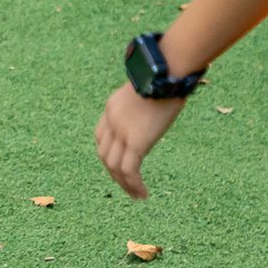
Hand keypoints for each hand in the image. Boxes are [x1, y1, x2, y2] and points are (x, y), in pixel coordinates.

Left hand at [94, 84, 186, 199]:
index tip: (117, 163)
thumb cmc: (166, 75)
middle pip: (104, 154)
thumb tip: (160, 104)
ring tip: (136, 195)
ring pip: (114, 167)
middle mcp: (111, 121)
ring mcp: (121, 132)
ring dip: (124, 184)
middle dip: (113, 172)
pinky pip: (129, 170)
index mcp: (112, 107)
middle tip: (126, 185)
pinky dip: (133, 185)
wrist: (165, 73)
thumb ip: (145, 102)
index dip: (107, 152)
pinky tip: (142, 194)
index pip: (101, 136)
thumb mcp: (148, 90)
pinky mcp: (135, 142)